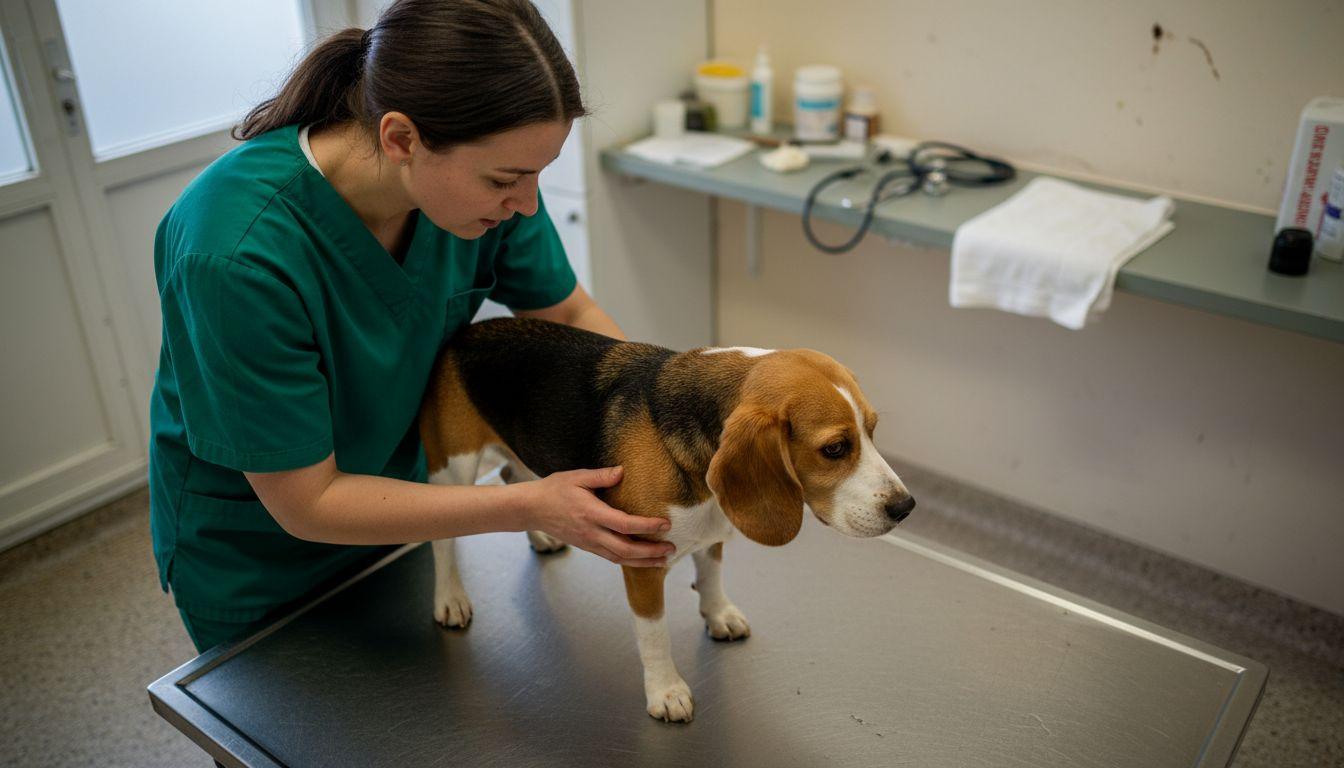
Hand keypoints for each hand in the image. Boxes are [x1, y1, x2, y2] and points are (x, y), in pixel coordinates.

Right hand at [523, 466, 673, 566]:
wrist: (531, 509)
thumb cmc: (554, 490)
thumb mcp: (577, 476)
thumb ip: (601, 476)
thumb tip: (622, 471)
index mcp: (591, 513)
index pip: (624, 524)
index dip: (647, 526)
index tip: (665, 524)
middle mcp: (591, 532)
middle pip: (625, 549)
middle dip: (650, 551)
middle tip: (671, 548)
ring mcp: (588, 542)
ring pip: (619, 558)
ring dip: (643, 561)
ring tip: (663, 560)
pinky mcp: (587, 546)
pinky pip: (611, 557)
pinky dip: (628, 561)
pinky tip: (641, 559)